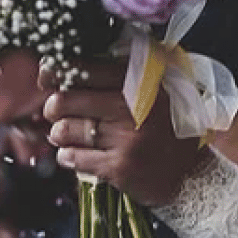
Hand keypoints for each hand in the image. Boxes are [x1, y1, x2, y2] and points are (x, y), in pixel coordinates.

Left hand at [42, 60, 209, 206]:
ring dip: (60, 133)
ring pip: (63, 130)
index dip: (55, 71)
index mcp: (139, 79)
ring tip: (71, 134)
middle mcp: (132, 105)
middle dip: (53, 106)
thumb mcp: (151, 87)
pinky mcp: (120, 167)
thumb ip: (115, 71)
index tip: (46, 77)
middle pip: (63, 100)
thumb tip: (57, 66)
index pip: (82, 67)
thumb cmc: (162, 124)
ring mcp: (126, 137)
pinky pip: (72, 157)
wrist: (191, 171)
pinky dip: (68, 155)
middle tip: (57, 111)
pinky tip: (78, 153)